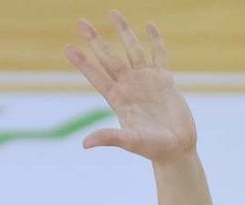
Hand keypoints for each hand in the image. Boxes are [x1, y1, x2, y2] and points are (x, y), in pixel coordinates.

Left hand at [64, 12, 196, 162]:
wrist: (177, 149)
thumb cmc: (153, 149)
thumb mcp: (130, 142)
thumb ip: (109, 138)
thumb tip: (85, 144)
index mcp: (118, 99)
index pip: (96, 76)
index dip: (82, 62)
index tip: (67, 48)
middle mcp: (129, 86)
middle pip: (108, 57)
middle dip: (95, 39)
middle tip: (80, 22)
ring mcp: (146, 81)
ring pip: (132, 49)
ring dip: (123, 31)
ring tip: (113, 13)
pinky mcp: (164, 80)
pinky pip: (159, 55)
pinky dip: (155, 40)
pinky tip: (149, 25)